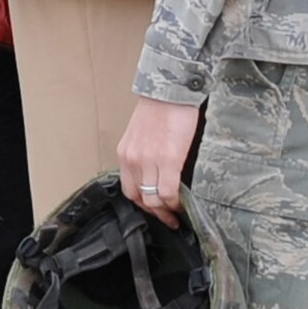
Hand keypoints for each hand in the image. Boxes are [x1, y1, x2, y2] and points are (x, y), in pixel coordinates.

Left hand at [116, 94, 202, 228]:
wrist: (170, 90)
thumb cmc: (160, 108)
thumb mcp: (141, 133)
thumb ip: (143, 154)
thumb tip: (155, 172)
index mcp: (125, 153)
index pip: (128, 188)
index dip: (142, 203)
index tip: (154, 208)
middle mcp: (132, 159)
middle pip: (139, 198)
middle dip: (154, 211)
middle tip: (167, 218)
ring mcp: (149, 161)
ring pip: (153, 199)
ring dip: (165, 211)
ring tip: (177, 213)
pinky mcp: (168, 160)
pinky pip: (168, 192)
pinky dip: (175, 202)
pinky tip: (182, 204)